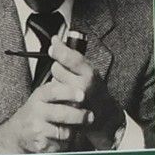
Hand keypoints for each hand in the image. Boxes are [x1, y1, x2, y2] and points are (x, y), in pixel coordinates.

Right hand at [0, 82, 88, 154]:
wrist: (16, 134)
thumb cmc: (36, 114)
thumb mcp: (43, 98)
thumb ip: (61, 95)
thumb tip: (83, 97)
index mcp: (39, 96)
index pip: (54, 91)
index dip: (69, 93)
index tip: (82, 95)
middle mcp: (36, 111)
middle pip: (63, 114)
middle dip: (80, 116)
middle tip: (90, 116)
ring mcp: (37, 129)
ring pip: (65, 132)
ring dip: (73, 132)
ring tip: (70, 129)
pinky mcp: (41, 145)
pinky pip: (61, 145)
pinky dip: (65, 143)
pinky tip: (60, 139)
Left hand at [42, 35, 124, 150]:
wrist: (103, 114)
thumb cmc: (95, 89)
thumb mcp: (88, 69)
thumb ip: (73, 55)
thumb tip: (56, 40)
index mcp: (90, 74)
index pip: (72, 58)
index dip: (60, 50)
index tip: (54, 45)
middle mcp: (81, 88)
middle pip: (56, 68)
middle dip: (58, 68)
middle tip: (67, 73)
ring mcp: (73, 101)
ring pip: (51, 82)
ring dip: (56, 82)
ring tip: (66, 86)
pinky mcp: (65, 111)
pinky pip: (51, 97)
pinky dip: (54, 95)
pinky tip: (62, 96)